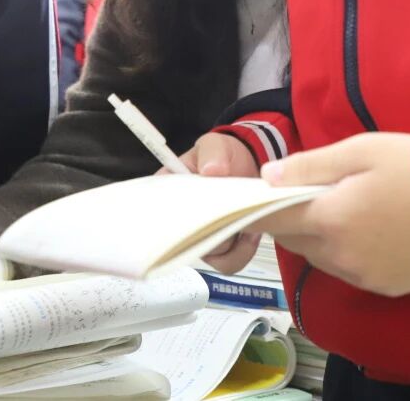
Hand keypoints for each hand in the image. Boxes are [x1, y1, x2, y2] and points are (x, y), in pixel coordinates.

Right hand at [159, 132, 261, 273]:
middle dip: (211, 231)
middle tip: (232, 213)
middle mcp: (177, 221)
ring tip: (245, 221)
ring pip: (207, 256)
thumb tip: (211, 170)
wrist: (251, 168)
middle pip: (183, 243)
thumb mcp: (215, 146)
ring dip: (229, 241)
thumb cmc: (223, 156)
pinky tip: (250, 233)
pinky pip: (226, 264)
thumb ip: (213, 154)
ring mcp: (198, 238)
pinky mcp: (219, 251)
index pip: (158, 214)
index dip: (176, 220)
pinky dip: (241, 251)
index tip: (202, 213)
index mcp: (167, 193)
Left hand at [253, 133, 409, 296]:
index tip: (250, 197)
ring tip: (342, 208)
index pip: (272, 221)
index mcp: (329, 220)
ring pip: (319, 258)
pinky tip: (366, 231)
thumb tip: (267, 177)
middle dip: (292, 219)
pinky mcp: (385, 287)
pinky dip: (345, 253)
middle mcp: (340, 256)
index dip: (257, 209)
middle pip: (294, 241)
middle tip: (309, 192)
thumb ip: (309, 166)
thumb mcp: (358, 151)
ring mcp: (363, 277)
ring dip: (318, 237)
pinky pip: (347, 271)